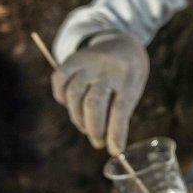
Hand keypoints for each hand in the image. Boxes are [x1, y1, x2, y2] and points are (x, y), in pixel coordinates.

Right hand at [50, 33, 148, 154]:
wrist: (122, 42)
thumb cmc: (129, 75)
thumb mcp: (133, 90)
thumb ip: (120, 113)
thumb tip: (108, 145)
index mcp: (128, 75)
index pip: (121, 107)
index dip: (116, 132)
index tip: (114, 151)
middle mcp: (107, 67)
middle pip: (94, 102)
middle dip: (94, 128)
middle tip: (98, 142)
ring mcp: (88, 61)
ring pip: (74, 94)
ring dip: (78, 117)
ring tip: (86, 126)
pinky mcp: (73, 59)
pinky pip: (59, 80)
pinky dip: (61, 98)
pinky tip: (71, 106)